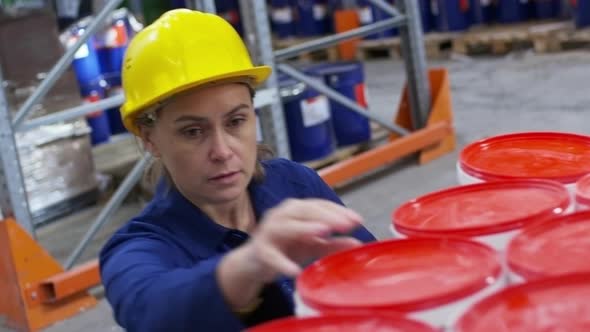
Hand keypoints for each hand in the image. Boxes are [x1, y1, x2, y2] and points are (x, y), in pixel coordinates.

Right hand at [243, 198, 363, 281]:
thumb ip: (333, 243)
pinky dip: (282, 263)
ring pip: (286, 226)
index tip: (358, 220)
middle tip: (346, 224)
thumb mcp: (312, 245)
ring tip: (323, 232)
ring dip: (304, 228)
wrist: (255, 261)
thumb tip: (357, 243)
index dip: (338, 211)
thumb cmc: (286, 247)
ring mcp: (269, 231)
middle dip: (326, 216)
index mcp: (296, 210)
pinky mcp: (260, 250)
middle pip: (304, 210)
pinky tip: (295, 271)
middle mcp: (282, 215)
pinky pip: (271, 255)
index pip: (319, 205)